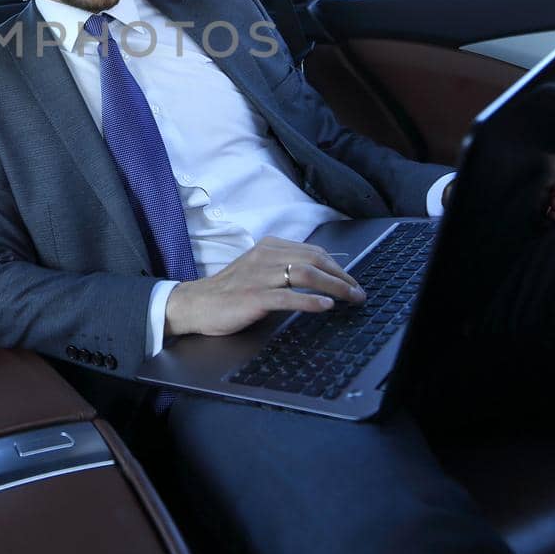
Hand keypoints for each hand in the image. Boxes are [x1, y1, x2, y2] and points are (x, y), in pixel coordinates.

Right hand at [164, 236, 365, 339]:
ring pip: (305, 273)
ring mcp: (259, 276)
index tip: (352, 281)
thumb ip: (282, 267)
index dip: (337, 266)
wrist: (196, 304)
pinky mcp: (254, 297)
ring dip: (334, 286)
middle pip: (314, 259)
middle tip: (358, 292)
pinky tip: (325, 306)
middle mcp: (265, 256)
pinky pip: (288, 296)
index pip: (313, 251)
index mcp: (268, 247)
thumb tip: (318, 274)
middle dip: (342, 276)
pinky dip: (310, 301)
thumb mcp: (257, 270)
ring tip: (351, 298)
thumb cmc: (228, 290)